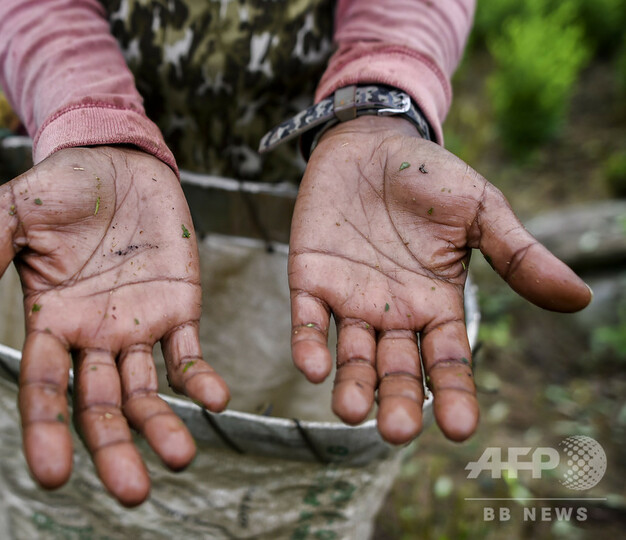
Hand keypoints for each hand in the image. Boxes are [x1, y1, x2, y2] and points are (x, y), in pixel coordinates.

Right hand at [0, 146, 229, 505]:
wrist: (117, 160)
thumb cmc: (59, 187)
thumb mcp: (13, 215)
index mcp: (48, 322)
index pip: (43, 387)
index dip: (46, 429)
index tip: (51, 475)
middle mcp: (92, 337)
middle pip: (100, 406)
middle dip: (114, 448)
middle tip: (133, 494)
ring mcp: (137, 328)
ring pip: (146, 392)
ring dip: (162, 426)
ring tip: (181, 458)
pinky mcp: (178, 310)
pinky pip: (189, 355)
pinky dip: (200, 379)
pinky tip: (216, 400)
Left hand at [288, 116, 590, 443]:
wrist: (369, 141)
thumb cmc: (428, 178)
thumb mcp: (480, 211)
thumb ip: (517, 255)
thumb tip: (580, 297)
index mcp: (436, 304)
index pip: (447, 361)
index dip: (452, 394)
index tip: (459, 429)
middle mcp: (393, 313)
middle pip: (396, 370)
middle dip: (397, 401)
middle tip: (398, 431)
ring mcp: (349, 300)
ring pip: (352, 355)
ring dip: (351, 385)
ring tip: (352, 412)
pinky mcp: (310, 280)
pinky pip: (308, 319)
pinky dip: (309, 343)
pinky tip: (313, 367)